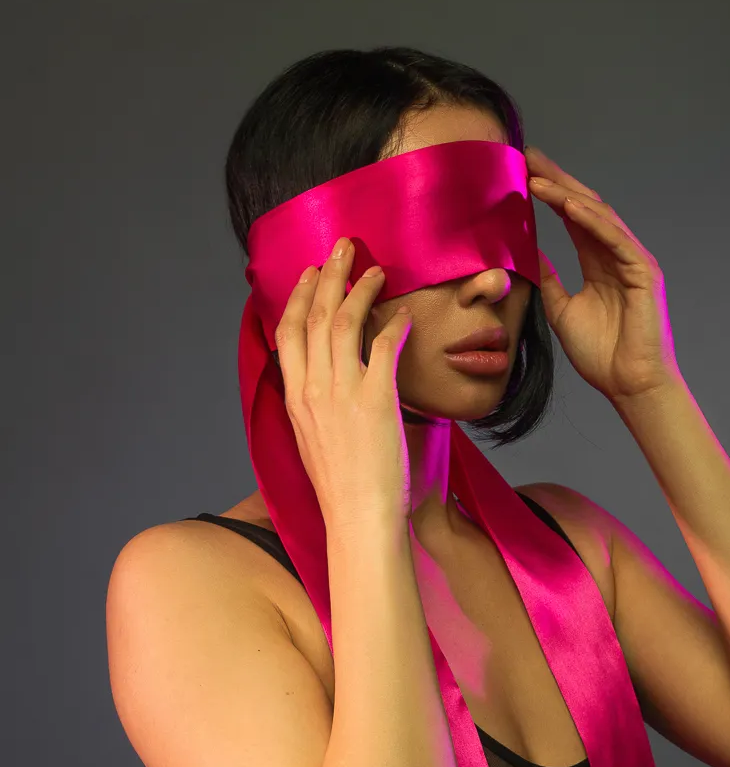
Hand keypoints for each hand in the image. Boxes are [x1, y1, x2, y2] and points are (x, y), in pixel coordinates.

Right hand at [273, 239, 413, 534]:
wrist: (358, 519)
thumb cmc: (344, 490)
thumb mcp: (316, 441)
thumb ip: (317, 407)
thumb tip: (329, 386)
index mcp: (295, 399)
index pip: (288, 332)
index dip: (300, 296)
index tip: (312, 273)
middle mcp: (312, 389)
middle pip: (313, 316)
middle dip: (328, 275)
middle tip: (343, 248)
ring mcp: (341, 393)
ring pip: (344, 322)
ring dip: (361, 289)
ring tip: (377, 269)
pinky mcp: (375, 400)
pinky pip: (384, 347)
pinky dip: (395, 324)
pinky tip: (405, 313)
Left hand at [525, 145, 680, 401]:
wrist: (628, 384)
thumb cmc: (601, 355)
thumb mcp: (561, 310)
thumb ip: (549, 280)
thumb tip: (528, 253)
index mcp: (598, 263)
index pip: (572, 219)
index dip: (549, 195)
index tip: (522, 173)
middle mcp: (616, 255)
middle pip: (584, 207)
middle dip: (557, 181)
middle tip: (529, 157)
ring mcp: (632, 261)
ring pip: (598, 217)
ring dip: (568, 195)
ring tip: (538, 178)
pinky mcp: (644, 272)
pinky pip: (615, 239)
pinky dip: (592, 221)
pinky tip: (569, 205)